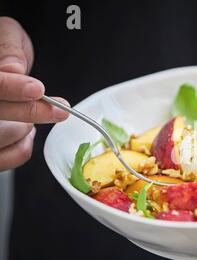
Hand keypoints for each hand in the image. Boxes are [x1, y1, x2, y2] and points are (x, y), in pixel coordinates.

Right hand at [0, 17, 68, 170]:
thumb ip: (8, 48)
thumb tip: (14, 69)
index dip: (11, 88)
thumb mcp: (4, 33)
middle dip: (30, 113)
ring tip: (30, 109)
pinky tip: (26, 131)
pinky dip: (22, 148)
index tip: (36, 88)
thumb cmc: (1, 48)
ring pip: (4, 137)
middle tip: (60, 109)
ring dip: (25, 127)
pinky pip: (7, 158)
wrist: (0, 64)